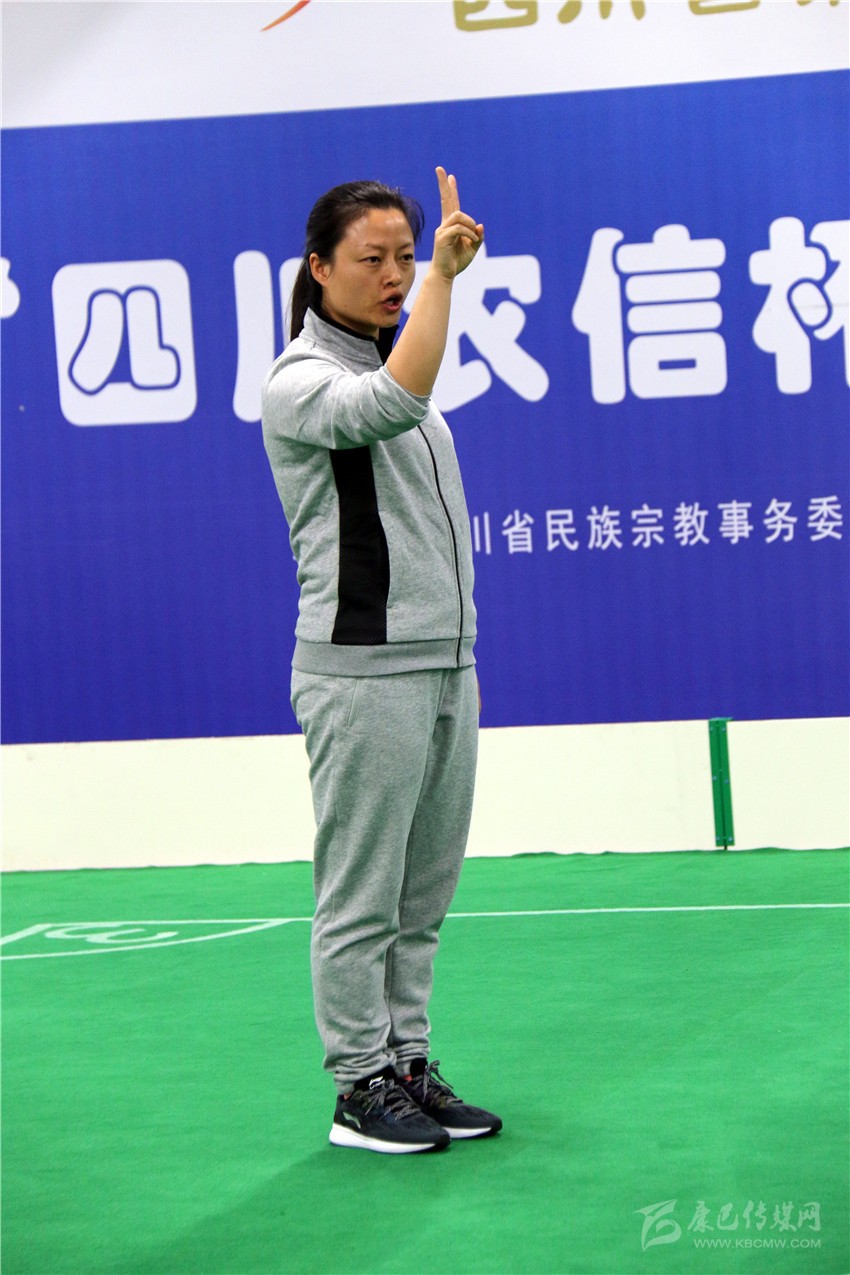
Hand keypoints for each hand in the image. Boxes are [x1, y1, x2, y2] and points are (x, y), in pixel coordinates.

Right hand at [431, 167, 483, 281]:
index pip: (452, 204)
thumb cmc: (456, 263)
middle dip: (443, 184)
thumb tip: (480, 225)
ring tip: (473, 238)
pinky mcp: (442, 237)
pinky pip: (459, 228)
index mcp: (452, 226)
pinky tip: (472, 241)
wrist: (445, 275)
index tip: (450, 176)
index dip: (451, 190)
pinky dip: (469, 234)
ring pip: (459, 215)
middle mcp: (445, 225)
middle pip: (446, 200)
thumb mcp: (472, 249)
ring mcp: (442, 230)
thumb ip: (477, 237)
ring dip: (470, 225)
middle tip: (439, 169)